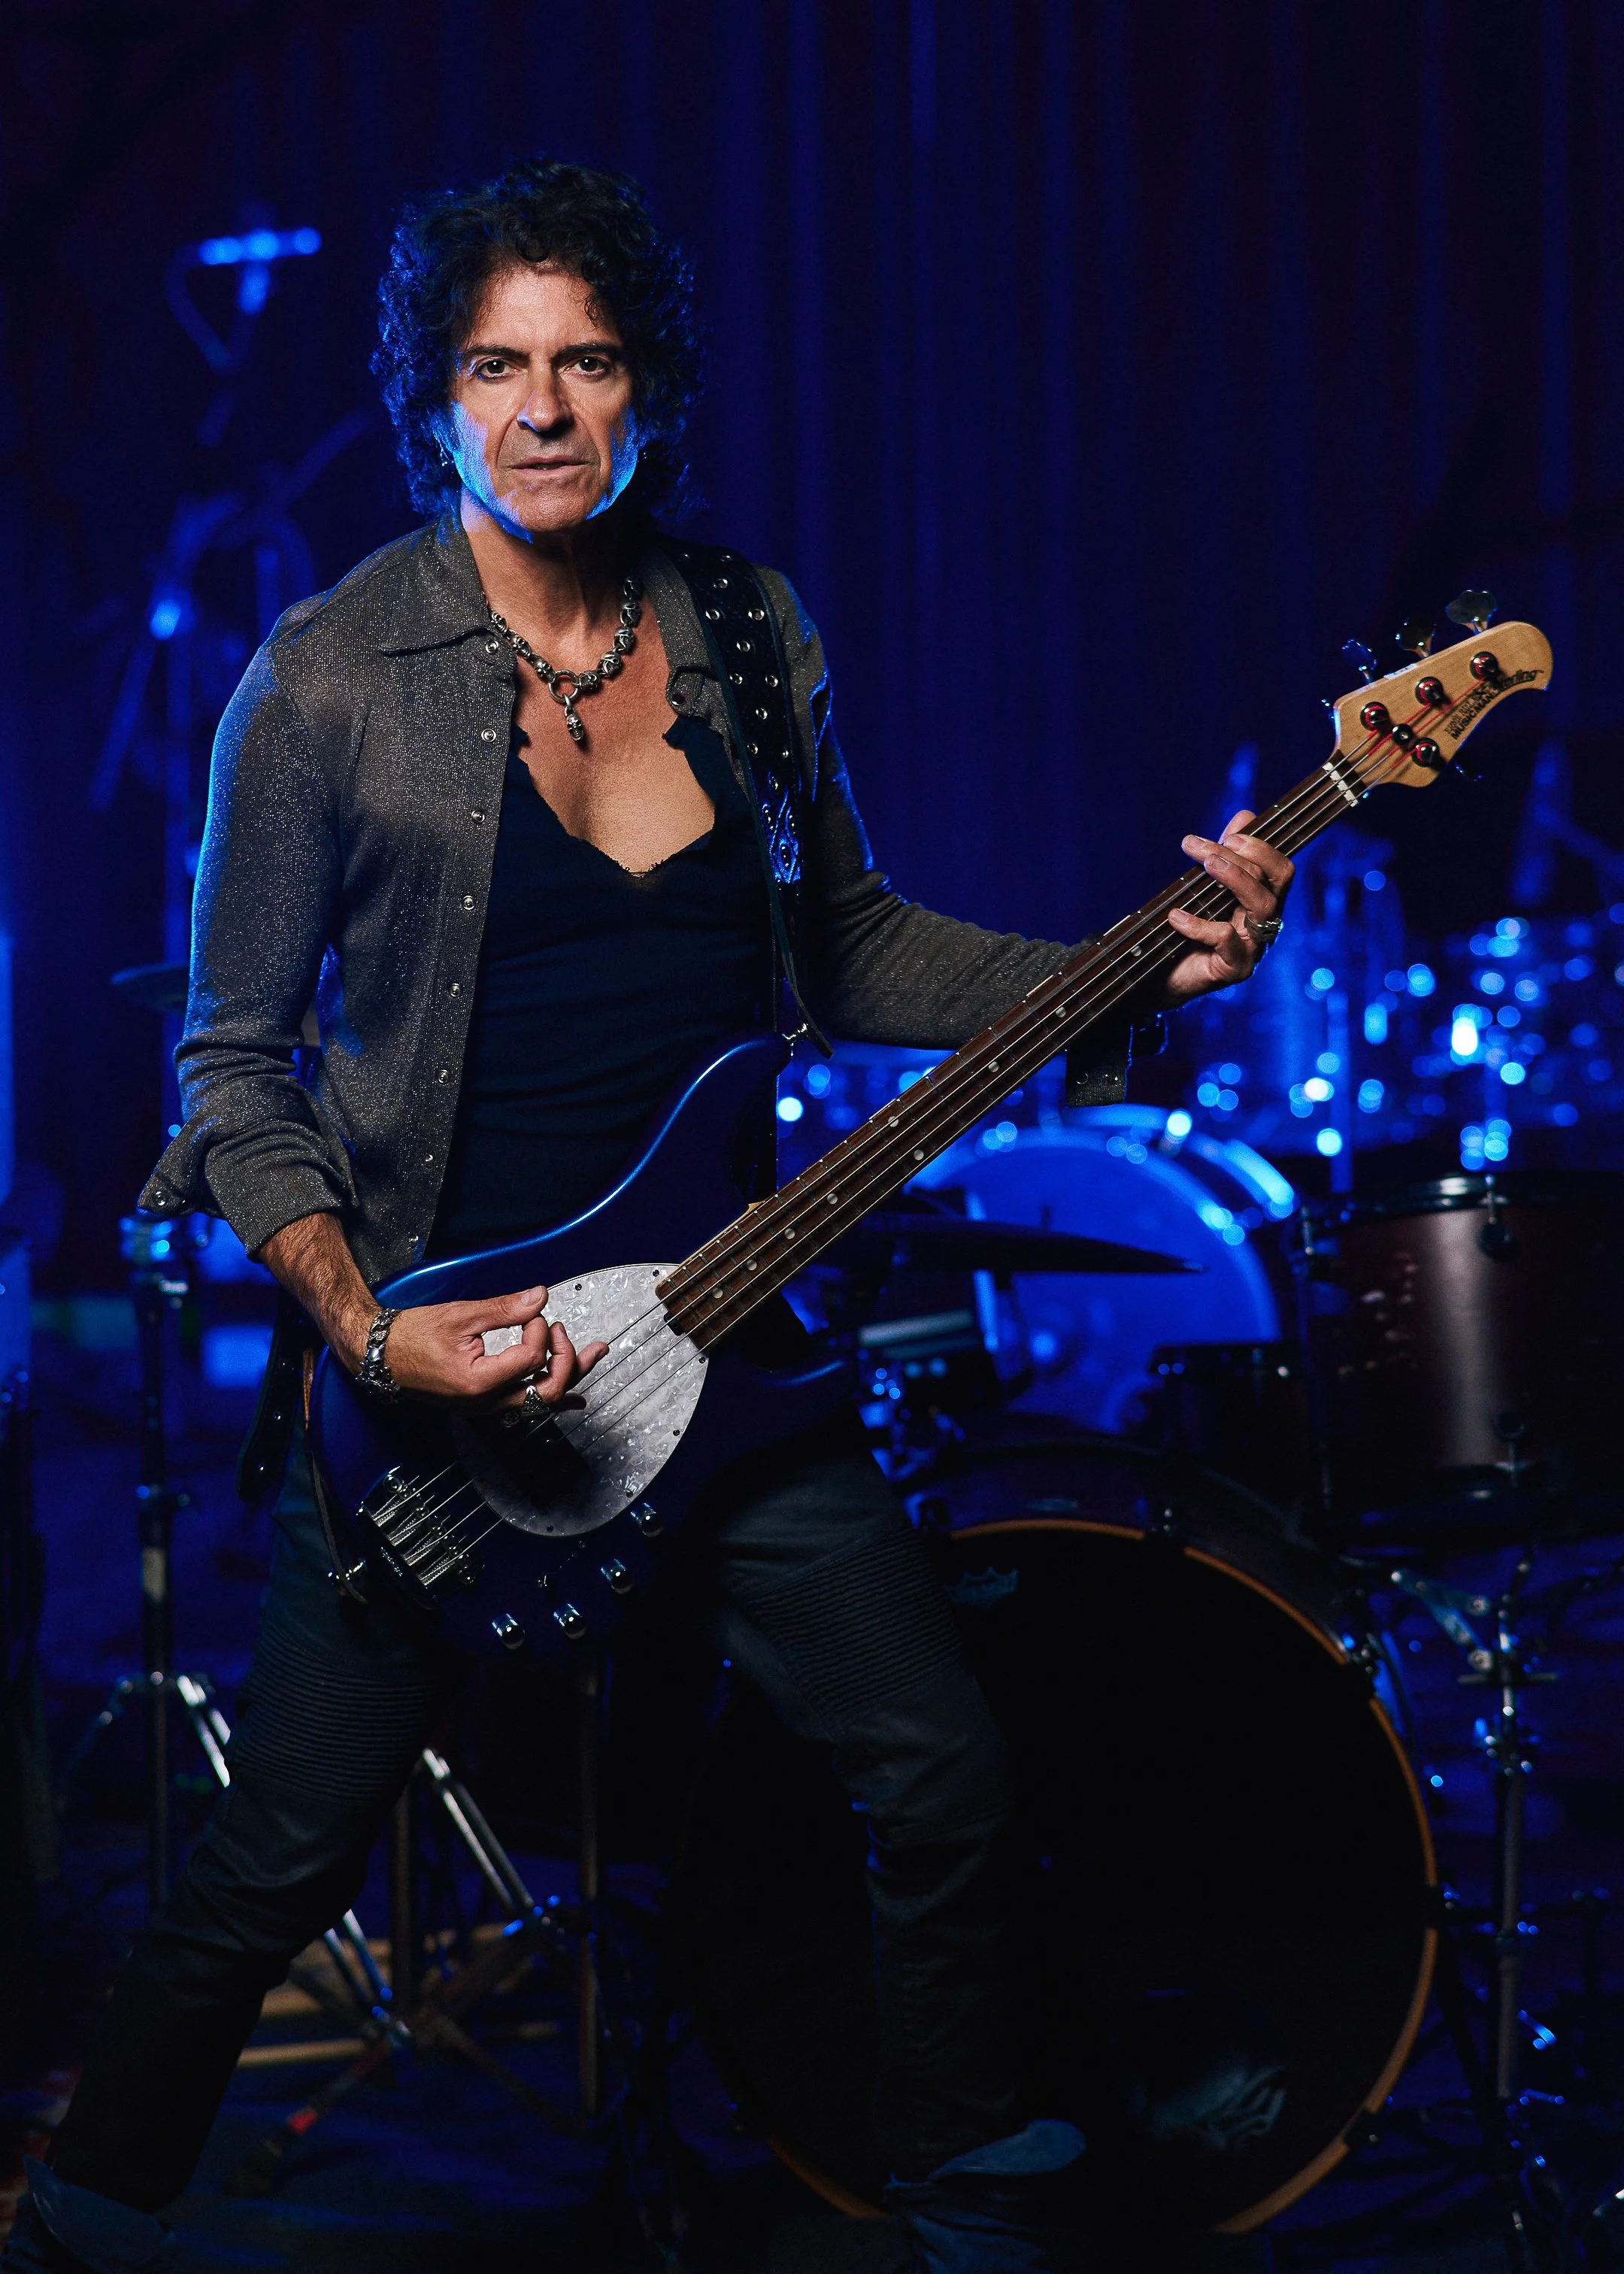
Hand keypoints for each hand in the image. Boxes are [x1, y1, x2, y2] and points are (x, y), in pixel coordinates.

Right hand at [382, 1284, 607, 1409]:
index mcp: (478, 1382)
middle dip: (565, 1358)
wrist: (381, 1356)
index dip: (540, 1333)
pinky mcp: (484, 1403)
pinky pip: (526, 1405)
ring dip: (569, 1375)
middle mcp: (485, 1403)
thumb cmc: (411, 1337)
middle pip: (547, 1391)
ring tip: (594, 1354)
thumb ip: (504, 1309)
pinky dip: (552, 1396)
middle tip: (563, 1331)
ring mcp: (485, 1407)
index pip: (531, 1361)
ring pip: (541, 1400)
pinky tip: (575, 1393)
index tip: (531, 1314)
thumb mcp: (461, 1316)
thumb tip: (540, 1297)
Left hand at [1158, 810, 1294, 1006]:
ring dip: (1233, 877)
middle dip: (1240, 856)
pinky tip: (1176, 916)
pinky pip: (1226, 939)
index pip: (1282, 869)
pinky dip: (1199, 923)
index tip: (1229, 835)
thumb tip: (1245, 816)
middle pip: (1276, 881)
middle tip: (1200, 847)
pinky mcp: (1235, 969)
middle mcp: (1267, 923)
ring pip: (1262, 905)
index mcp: (1265, 902)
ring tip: (1204, 865)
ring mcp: (1256, 948)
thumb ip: (1226, 854)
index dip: (1261, 847)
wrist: (1165, 977)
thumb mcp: (1206, 887)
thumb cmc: (1189, 931)